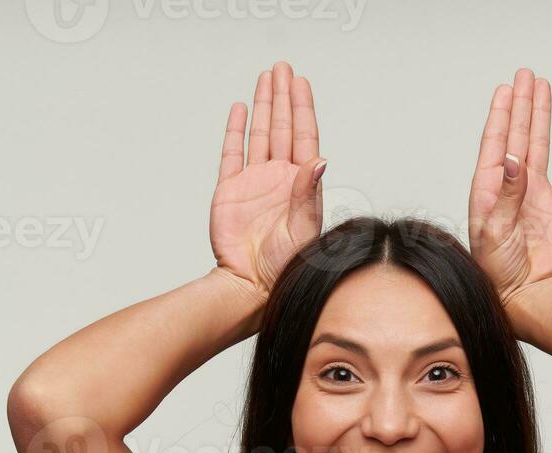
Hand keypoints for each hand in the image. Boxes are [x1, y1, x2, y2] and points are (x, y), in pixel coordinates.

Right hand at [210, 61, 326, 298]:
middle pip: (283, 128)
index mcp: (300, 186)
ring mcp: (254, 182)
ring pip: (260, 134)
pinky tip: (242, 110)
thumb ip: (308, 193)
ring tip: (266, 78)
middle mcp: (279, 179)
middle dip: (283, 97)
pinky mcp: (231, 190)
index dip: (302, 108)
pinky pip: (233, 152)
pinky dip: (236, 129)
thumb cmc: (283, 266)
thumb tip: (320, 159)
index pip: (304, 137)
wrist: (250, 285)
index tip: (300, 83)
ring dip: (264, 106)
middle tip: (282, 68)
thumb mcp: (303, 229)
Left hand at [467, 68, 551, 308]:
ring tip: (543, 92)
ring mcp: (536, 197)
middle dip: (522, 105)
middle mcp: (513, 188)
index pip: (497, 143)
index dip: (501, 115)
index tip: (506, 89)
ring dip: (541, 120)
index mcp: (491, 189)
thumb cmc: (496, 269)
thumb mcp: (494, 230)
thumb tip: (514, 160)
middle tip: (526, 76)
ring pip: (539, 148)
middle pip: (518, 136)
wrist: (523, 294)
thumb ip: (506, 194)